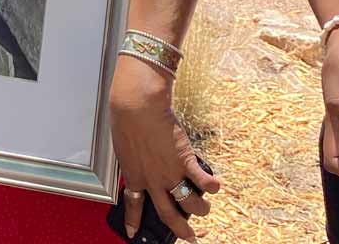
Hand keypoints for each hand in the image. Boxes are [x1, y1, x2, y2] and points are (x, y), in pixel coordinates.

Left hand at [110, 55, 219, 241]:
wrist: (137, 107)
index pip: (133, 204)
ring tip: (205, 208)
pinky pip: (201, 179)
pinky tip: (215, 187)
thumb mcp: (124, 145)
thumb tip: (140, 159)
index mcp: (134, 175)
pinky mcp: (184, 160)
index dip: (133, 220)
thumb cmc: (126, 118)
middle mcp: (153, 180)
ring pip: (189, 202)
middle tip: (188, 236)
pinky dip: (210, 185)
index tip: (132, 233)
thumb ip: (134, 158)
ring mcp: (170, 172)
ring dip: (200, 208)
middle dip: (179, 228)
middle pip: (167, 213)